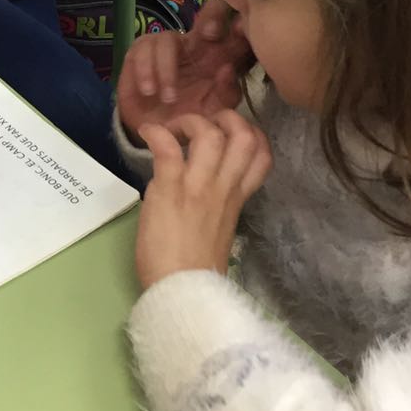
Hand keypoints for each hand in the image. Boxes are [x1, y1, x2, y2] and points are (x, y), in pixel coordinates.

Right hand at [117, 0, 254, 136]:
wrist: (160, 134)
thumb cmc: (193, 118)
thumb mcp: (216, 110)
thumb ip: (227, 92)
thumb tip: (227, 69)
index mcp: (219, 55)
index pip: (234, 28)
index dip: (238, 23)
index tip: (238, 33)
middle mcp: (197, 44)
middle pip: (210, 11)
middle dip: (212, 17)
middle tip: (211, 35)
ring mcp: (168, 46)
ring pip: (168, 38)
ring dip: (167, 68)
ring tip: (168, 98)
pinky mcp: (140, 52)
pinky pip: (142, 48)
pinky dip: (145, 70)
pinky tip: (149, 91)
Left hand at [135, 113, 272, 289]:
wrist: (181, 293)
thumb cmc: (194, 268)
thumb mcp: (218, 229)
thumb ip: (217, 201)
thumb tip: (199, 181)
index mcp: (236, 199)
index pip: (262, 156)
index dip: (253, 133)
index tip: (230, 132)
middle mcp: (223, 189)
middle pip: (245, 136)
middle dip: (226, 117)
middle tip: (203, 123)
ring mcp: (197, 188)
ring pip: (210, 135)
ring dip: (189, 121)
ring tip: (172, 129)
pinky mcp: (169, 191)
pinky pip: (167, 149)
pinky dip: (156, 132)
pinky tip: (147, 133)